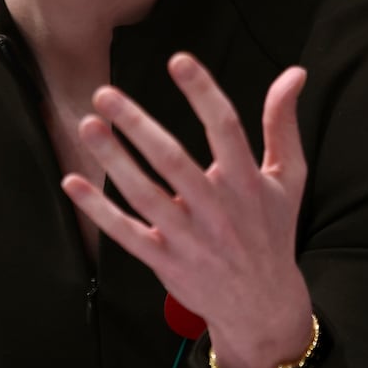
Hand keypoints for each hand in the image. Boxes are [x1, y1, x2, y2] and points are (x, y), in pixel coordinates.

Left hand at [60, 53, 313, 367]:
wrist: (262, 306)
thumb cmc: (273, 231)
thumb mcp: (289, 178)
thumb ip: (283, 124)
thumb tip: (294, 72)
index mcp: (247, 182)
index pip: (225, 129)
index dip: (202, 92)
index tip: (178, 60)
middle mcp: (216, 209)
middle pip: (172, 161)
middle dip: (137, 125)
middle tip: (106, 94)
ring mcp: (187, 238)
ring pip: (143, 195)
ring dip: (113, 160)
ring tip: (88, 125)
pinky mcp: (164, 261)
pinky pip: (125, 233)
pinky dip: (98, 210)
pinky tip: (73, 182)